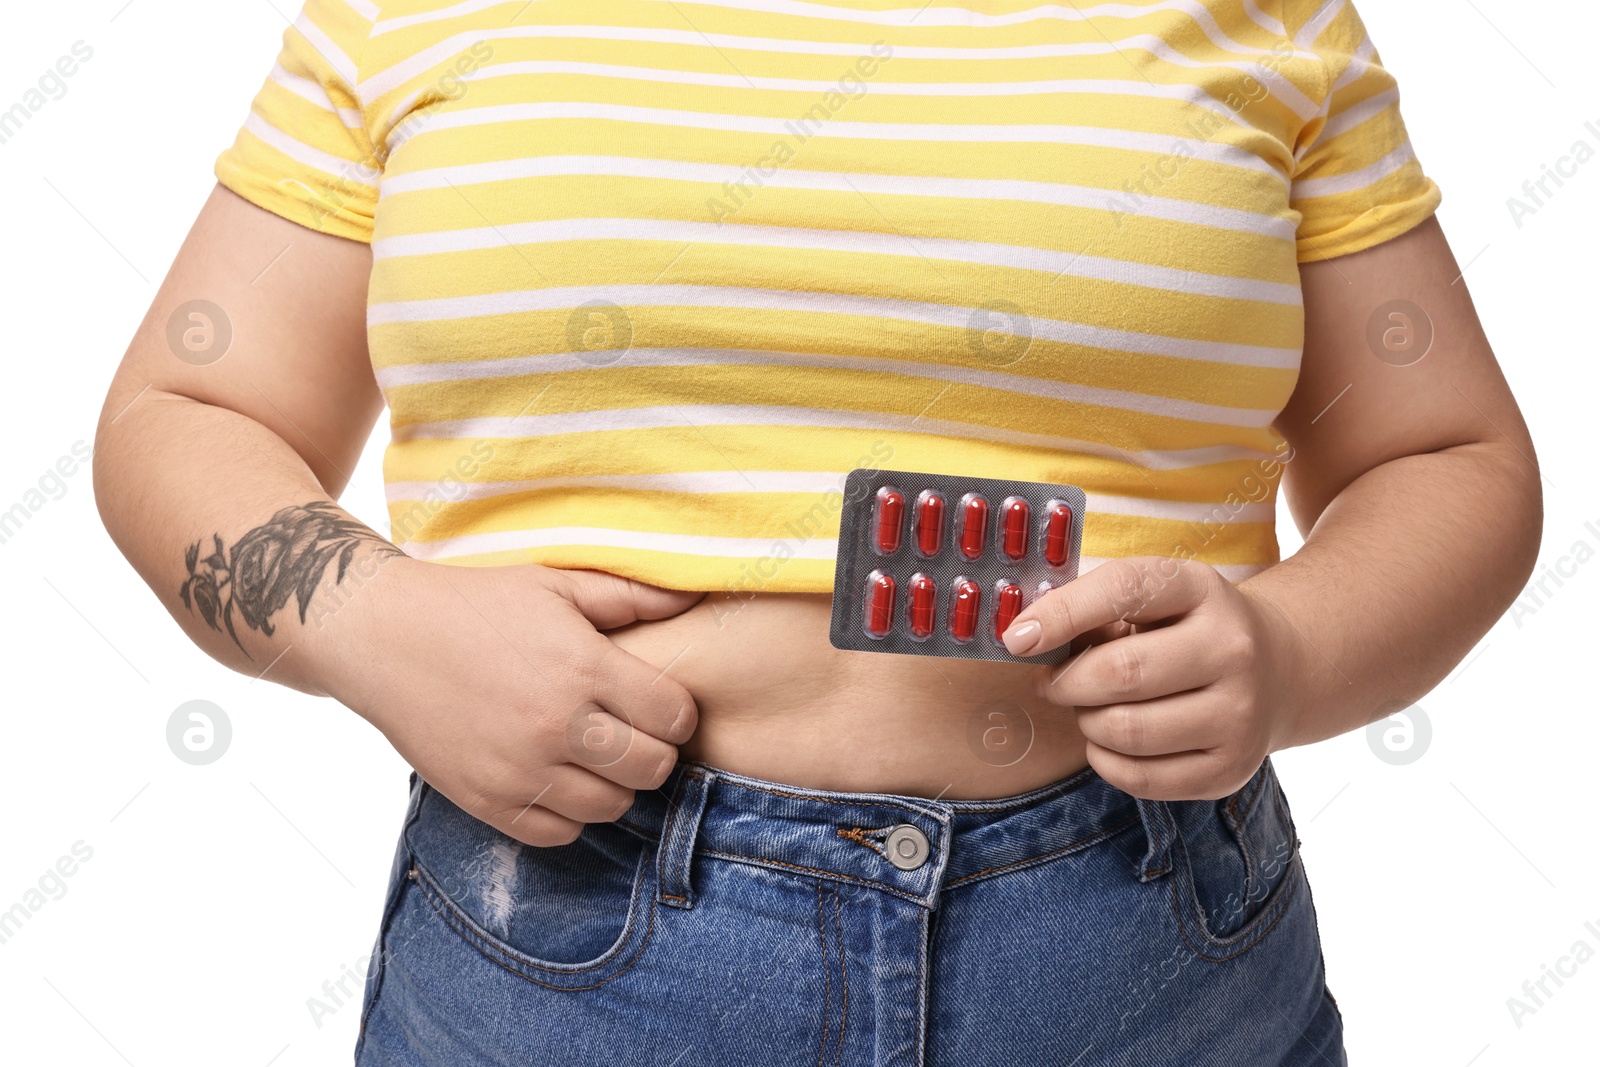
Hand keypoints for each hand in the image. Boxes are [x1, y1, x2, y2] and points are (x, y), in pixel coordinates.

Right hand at [318, 556, 705, 845]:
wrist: (385, 638)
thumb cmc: (477, 605)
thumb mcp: (556, 585)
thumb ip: (631, 596)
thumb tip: (694, 602)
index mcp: (583, 667)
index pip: (674, 717)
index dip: (676, 712)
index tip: (657, 702)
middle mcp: (556, 725)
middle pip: (652, 768)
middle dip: (653, 749)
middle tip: (630, 730)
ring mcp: (520, 770)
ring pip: (611, 807)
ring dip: (613, 783)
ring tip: (592, 752)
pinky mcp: (488, 802)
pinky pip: (561, 833)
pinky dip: (570, 812)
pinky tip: (558, 776)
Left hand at [1000, 558, 1304, 800]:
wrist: (1277, 669)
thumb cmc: (1185, 627)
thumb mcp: (1154, 596)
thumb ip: (1093, 606)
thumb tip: (1024, 637)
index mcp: (1202, 589)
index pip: (1124, 590)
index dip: (1061, 614)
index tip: (1016, 638)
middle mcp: (1233, 649)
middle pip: (1120, 673)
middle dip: (1066, 682)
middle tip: (1052, 681)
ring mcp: (1239, 714)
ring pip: (1125, 731)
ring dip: (1087, 721)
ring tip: (1091, 707)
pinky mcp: (1230, 769)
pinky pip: (1140, 778)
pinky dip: (1105, 760)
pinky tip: (1109, 739)